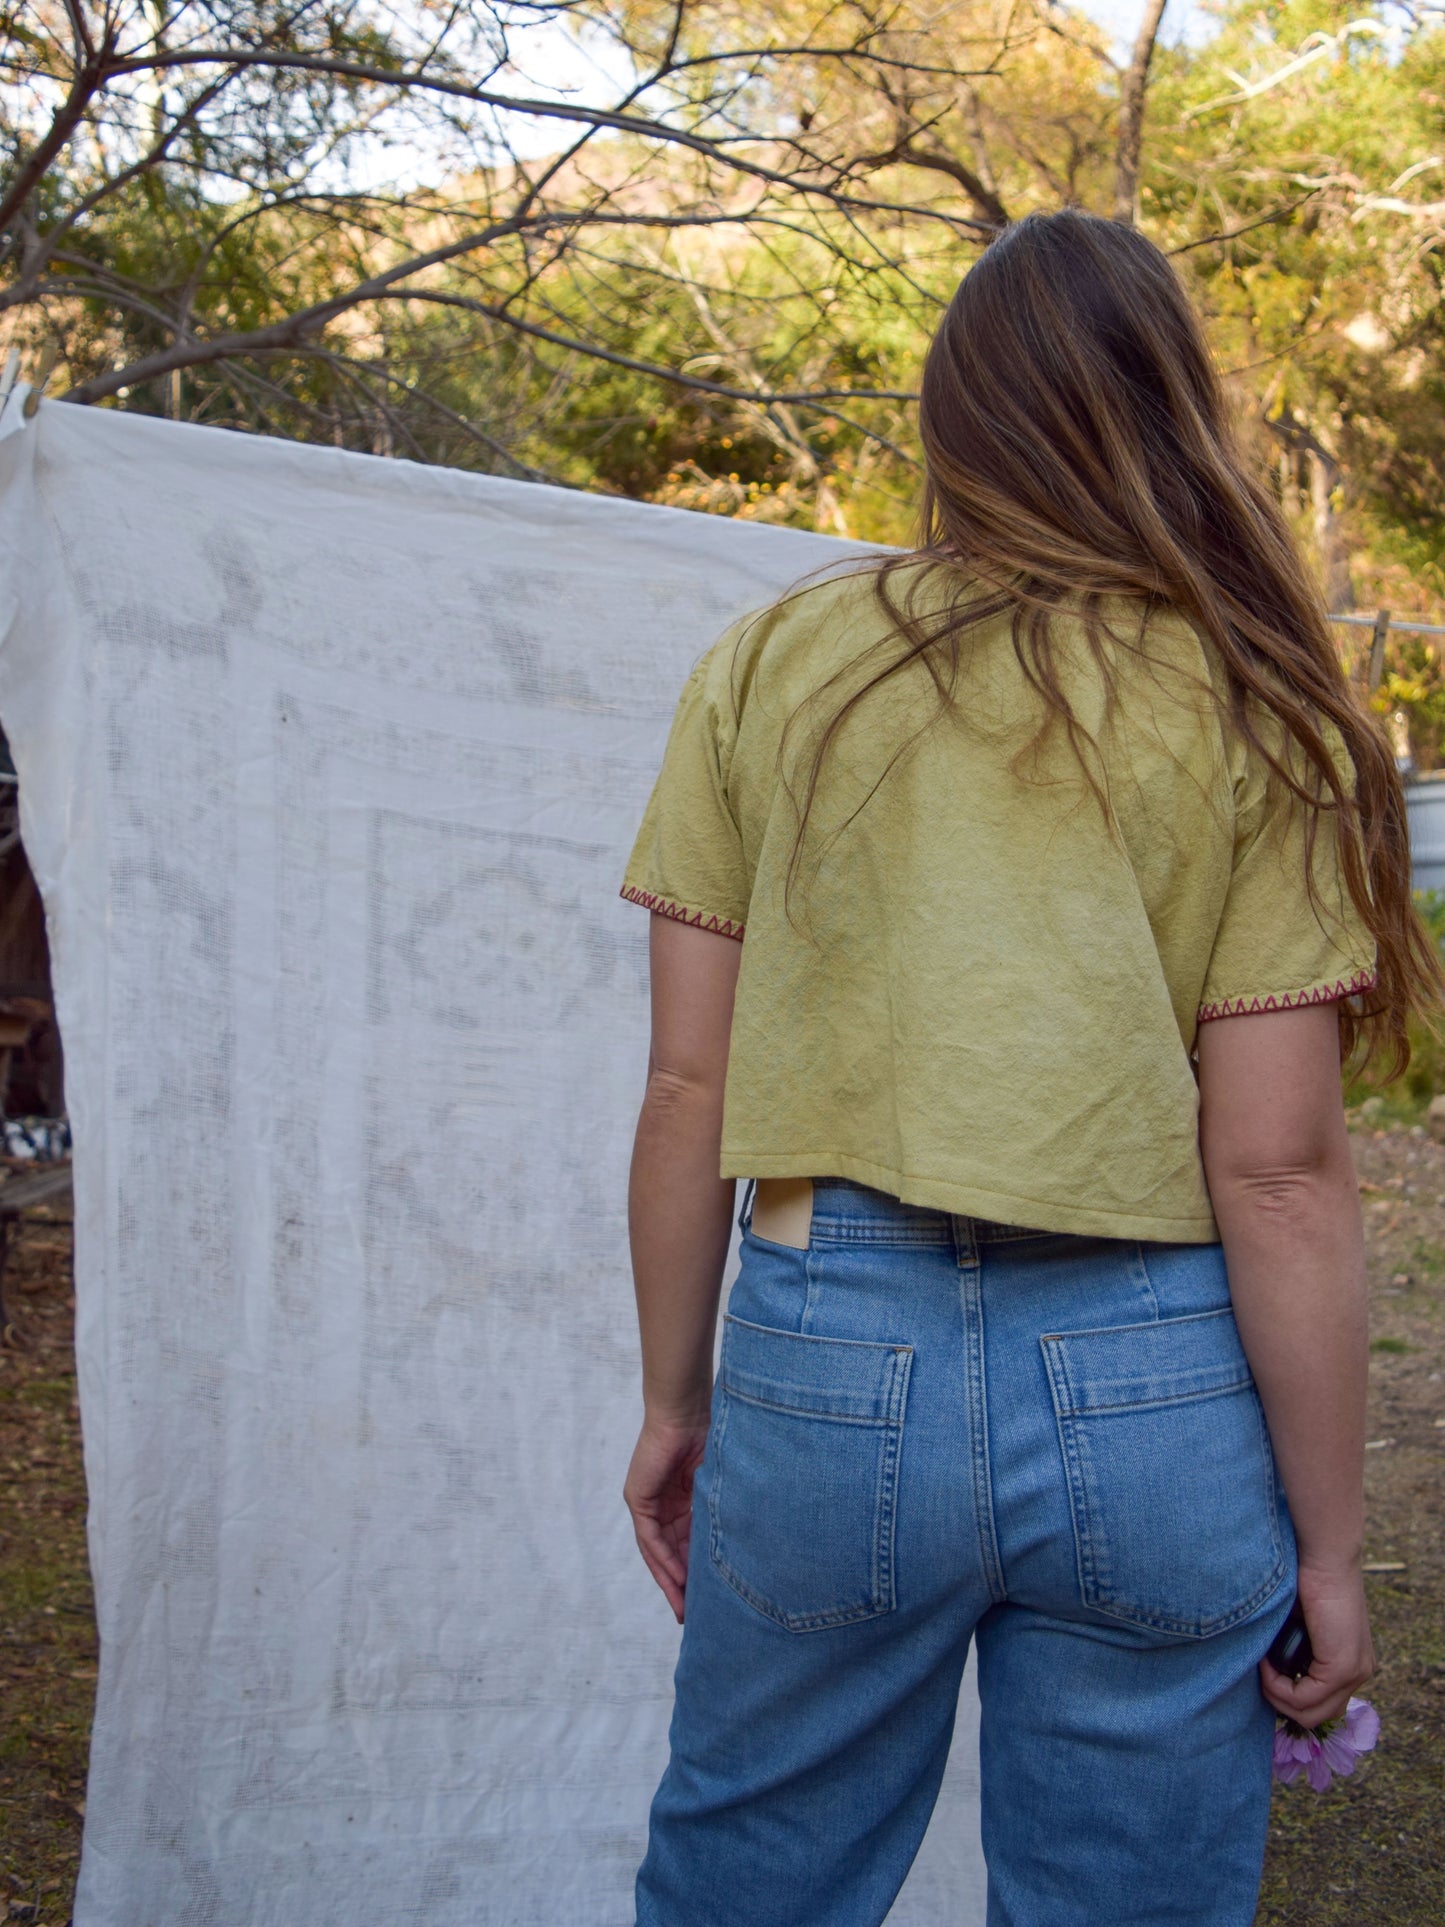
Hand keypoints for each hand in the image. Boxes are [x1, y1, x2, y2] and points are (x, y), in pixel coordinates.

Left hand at [623, 1412, 710, 1622]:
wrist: (687, 1412)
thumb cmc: (711, 1438)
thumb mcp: (719, 1486)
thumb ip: (721, 1512)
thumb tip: (748, 1543)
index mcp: (683, 1501)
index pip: (687, 1545)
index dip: (696, 1571)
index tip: (710, 1598)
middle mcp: (663, 1506)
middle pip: (671, 1554)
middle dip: (682, 1585)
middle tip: (694, 1615)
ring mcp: (648, 1503)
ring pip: (658, 1552)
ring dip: (670, 1580)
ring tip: (684, 1607)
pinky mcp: (639, 1499)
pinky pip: (650, 1538)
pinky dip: (663, 1559)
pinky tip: (676, 1579)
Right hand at [1260, 1559, 1373, 1727]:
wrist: (1322, 1556)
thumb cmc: (1303, 1579)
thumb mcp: (1300, 1624)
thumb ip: (1293, 1649)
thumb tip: (1268, 1670)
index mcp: (1352, 1662)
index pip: (1322, 1703)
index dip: (1289, 1696)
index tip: (1266, 1672)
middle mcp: (1359, 1672)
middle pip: (1317, 1716)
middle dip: (1282, 1702)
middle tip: (1261, 1676)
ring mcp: (1353, 1672)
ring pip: (1311, 1714)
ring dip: (1277, 1696)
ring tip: (1261, 1668)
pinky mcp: (1340, 1668)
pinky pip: (1302, 1698)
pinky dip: (1276, 1685)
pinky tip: (1265, 1662)